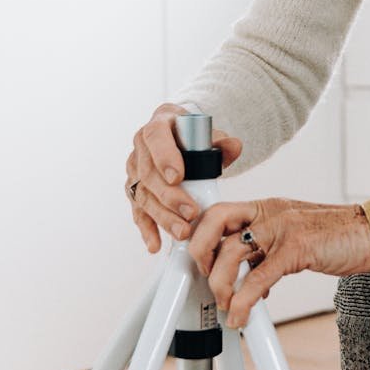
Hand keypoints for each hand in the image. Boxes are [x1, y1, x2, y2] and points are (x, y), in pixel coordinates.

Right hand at [125, 103, 242, 252]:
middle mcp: (141, 148)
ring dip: (163, 217)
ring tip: (182, 232)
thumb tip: (234, 146)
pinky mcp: (135, 191)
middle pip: (149, 174)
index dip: (164, 157)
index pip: (156, 137)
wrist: (179, 139)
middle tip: (190, 213)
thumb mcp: (208, 134)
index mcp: (158, 125)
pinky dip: (147, 229)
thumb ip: (221, 141)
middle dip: (170, 197)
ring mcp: (134, 170)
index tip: (177, 177)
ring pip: (144, 196)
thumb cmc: (192, 137)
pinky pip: (138, 211)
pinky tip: (156, 244)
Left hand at [188, 197, 369, 328]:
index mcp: (267, 207)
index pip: (219, 212)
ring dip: (221, 285)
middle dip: (199, 252)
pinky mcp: (297, 248)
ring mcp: (283, 227)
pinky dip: (244, 301)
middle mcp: (270, 212)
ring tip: (226, 305)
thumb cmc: (340, 236)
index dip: (200, 235)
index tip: (198, 261)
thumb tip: (245, 275)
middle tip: (205, 278)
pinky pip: (258, 278)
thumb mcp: (295, 234)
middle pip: (215, 221)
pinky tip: (241, 316)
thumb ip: (268, 247)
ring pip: (232, 252)